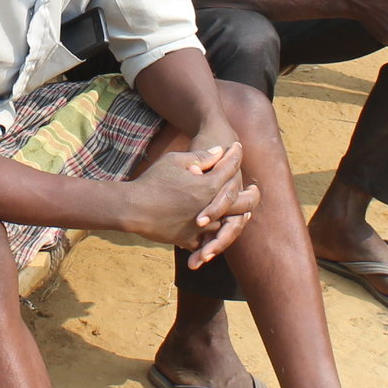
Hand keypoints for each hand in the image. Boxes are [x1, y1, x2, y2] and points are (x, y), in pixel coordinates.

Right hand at [126, 141, 253, 263]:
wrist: (132, 208)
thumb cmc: (153, 181)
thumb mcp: (176, 160)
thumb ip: (201, 157)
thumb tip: (219, 152)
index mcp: (209, 186)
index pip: (230, 168)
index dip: (234, 155)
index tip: (236, 147)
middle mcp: (211, 208)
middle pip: (242, 203)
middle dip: (252, 195)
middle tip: (255, 189)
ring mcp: (202, 227)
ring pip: (229, 225)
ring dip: (237, 218)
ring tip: (243, 214)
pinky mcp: (190, 240)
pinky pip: (209, 240)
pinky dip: (216, 236)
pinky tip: (219, 231)